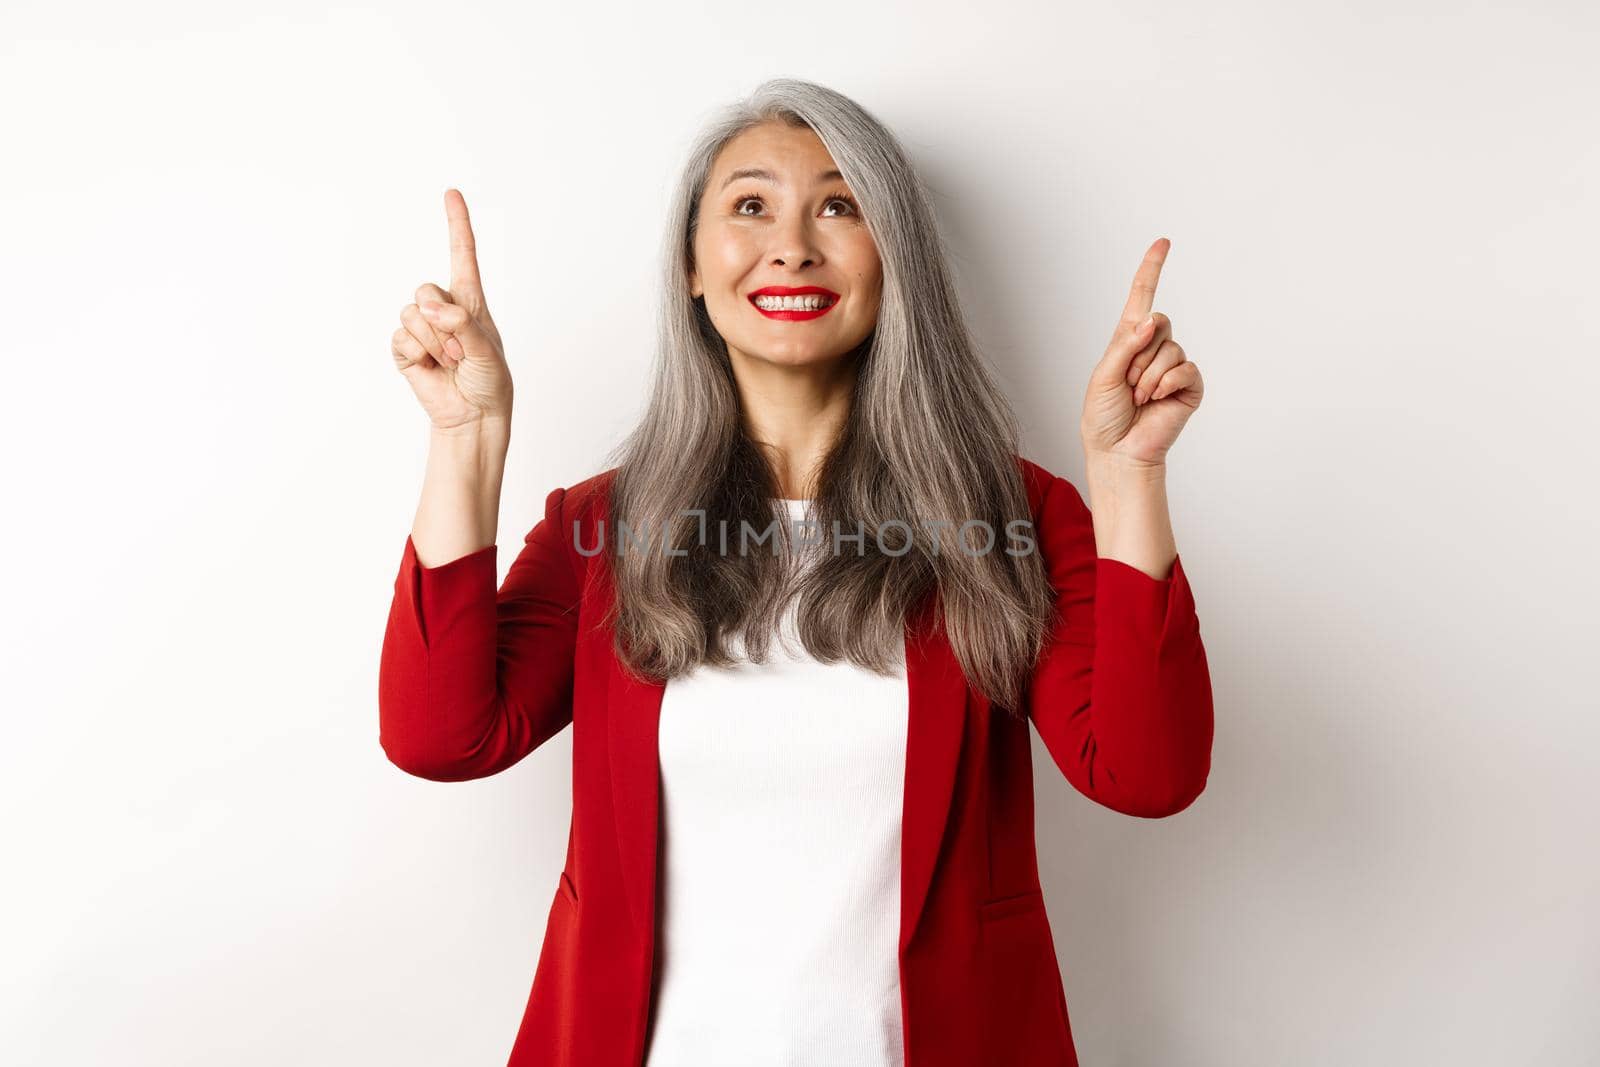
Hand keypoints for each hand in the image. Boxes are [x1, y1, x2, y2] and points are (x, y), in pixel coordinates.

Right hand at [391, 188, 514, 429]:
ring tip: (452, 363)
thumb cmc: (490, 381)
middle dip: (444, 322)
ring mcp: (423, 328)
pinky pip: (401, 337)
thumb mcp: (487, 350)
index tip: (452, 193)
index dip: (457, 224)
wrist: (474, 415)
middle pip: (425, 289)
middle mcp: (444, 308)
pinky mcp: (406, 349)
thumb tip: (429, 308)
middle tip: (462, 351)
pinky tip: (432, 368)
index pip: (463, 255)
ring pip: (412, 314)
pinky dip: (419, 354)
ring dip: (436, 343)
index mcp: (470, 301)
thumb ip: (462, 324)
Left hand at [1079, 238, 1203, 465]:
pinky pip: (1184, 369)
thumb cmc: (1103, 417)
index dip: (1152, 269)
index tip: (1163, 242)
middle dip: (1138, 355)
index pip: (1142, 297)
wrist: (1117, 452)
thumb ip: (1125, 345)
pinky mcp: (1189, 386)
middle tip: (1128, 383)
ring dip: (1148, 376)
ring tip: (1139, 398)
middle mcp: (1152, 348)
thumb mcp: (1103, 375)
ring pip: (1170, 348)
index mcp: (1128, 341)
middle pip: (1158, 322)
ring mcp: (1173, 367)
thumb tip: (1151, 320)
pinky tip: (1156, 401)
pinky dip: (1166, 384)